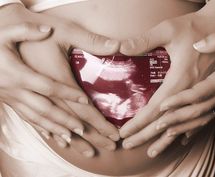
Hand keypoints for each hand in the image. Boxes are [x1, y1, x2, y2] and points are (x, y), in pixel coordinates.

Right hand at [16, 6, 119, 154]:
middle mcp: (17, 90)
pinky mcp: (12, 101)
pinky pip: (29, 120)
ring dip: (59, 130)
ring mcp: (13, 99)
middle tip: (91, 135)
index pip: (52, 87)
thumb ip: (31, 28)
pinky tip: (56, 137)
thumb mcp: (14, 27)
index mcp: (22, 73)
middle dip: (72, 124)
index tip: (89, 105)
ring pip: (40, 119)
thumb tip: (47, 28)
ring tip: (77, 140)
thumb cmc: (2, 35)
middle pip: (49, 111)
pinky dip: (44, 130)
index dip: (70, 96)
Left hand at [119, 5, 214, 157]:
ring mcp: (204, 95)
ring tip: (151, 151)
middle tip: (128, 145)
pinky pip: (199, 119)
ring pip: (183, 125)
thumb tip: (121, 48)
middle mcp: (193, 91)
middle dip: (146, 135)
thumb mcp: (169, 29)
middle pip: (167, 122)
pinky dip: (187, 131)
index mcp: (182, 78)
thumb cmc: (195, 26)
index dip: (139, 122)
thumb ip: (145, 40)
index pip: (156, 108)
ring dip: (166, 139)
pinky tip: (180, 139)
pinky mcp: (209, 94)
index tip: (124, 133)